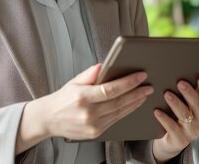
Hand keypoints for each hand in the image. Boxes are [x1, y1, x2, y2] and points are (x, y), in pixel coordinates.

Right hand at [23, 64, 152, 142]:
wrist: (49, 119)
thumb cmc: (63, 98)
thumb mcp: (74, 81)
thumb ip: (91, 73)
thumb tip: (106, 65)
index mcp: (82, 97)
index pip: (111, 89)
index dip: (129, 82)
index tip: (141, 75)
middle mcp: (88, 113)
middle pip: (119, 102)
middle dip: (137, 92)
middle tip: (149, 85)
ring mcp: (93, 125)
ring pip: (120, 112)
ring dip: (135, 102)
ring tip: (145, 93)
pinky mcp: (96, 133)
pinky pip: (116, 120)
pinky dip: (127, 111)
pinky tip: (133, 104)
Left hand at [152, 76, 198, 162]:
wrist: (170, 142)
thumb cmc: (177, 118)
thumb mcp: (184, 107)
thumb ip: (186, 96)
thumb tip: (180, 76)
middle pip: (196, 106)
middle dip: (189, 93)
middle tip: (180, 82)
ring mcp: (191, 133)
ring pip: (184, 116)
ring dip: (176, 104)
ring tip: (167, 94)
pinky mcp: (180, 140)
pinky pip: (172, 128)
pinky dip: (164, 119)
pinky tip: (157, 111)